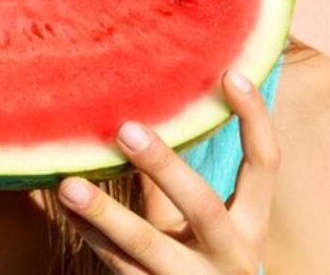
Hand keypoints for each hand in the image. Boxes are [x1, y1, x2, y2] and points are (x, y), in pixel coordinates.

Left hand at [58, 70, 278, 273]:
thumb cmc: (201, 258)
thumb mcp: (199, 222)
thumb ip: (172, 181)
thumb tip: (138, 118)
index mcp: (253, 224)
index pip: (265, 165)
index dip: (254, 119)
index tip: (229, 73)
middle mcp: (232, 254)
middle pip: (203, 206)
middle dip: (164, 166)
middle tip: (125, 129)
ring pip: (148, 245)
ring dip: (105, 213)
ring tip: (67, 183)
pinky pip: (118, 264)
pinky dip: (91, 234)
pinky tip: (65, 209)